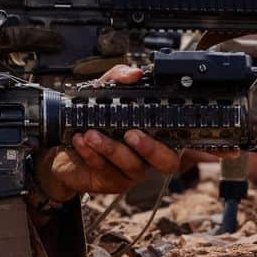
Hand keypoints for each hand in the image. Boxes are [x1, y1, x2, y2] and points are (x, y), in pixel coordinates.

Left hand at [35, 64, 185, 201]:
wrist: (62, 146)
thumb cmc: (91, 119)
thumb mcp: (103, 91)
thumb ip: (119, 78)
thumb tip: (135, 74)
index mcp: (154, 134)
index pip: (181, 139)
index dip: (194, 142)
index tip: (180, 130)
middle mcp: (148, 156)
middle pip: (167, 162)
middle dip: (151, 149)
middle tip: (131, 134)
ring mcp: (131, 172)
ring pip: (131, 166)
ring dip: (110, 148)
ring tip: (91, 134)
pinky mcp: (110, 182)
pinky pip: (105, 169)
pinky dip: (90, 154)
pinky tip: (79, 140)